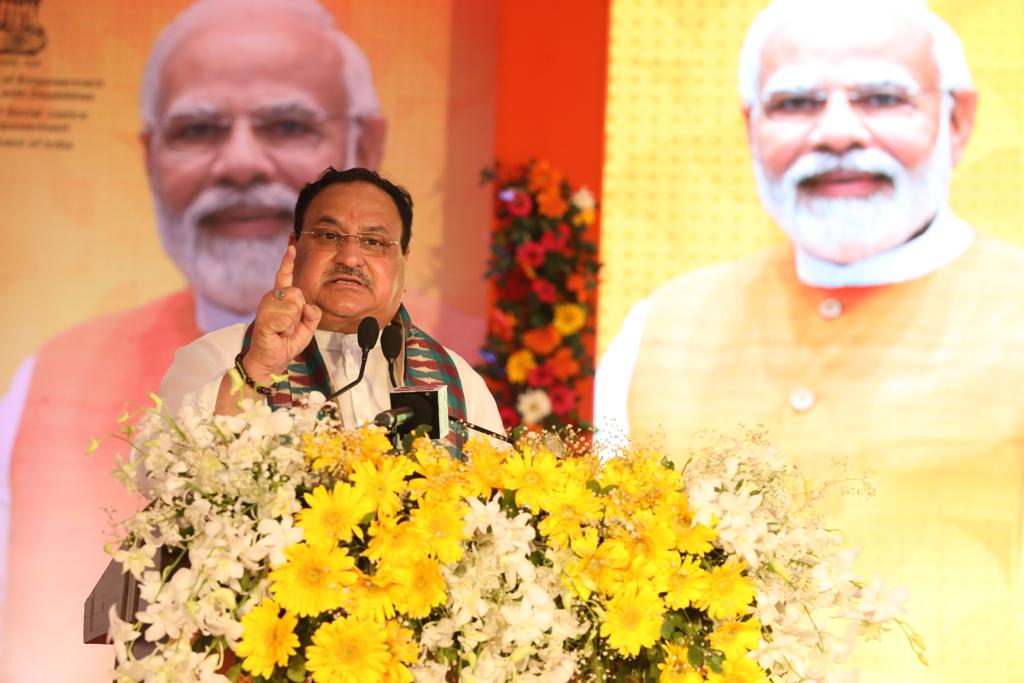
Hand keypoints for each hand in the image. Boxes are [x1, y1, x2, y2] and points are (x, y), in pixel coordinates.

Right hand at [241, 245, 321, 382]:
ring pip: (293, 305)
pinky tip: (278, 333)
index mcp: (281, 298)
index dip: (288, 260)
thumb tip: (309, 307)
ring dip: (293, 323)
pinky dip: (287, 329)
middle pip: (298, 293)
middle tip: (289, 326)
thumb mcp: (307, 328)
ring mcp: (266, 307)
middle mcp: (272, 298)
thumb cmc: (286, 342)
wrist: (271, 360)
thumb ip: (312, 315)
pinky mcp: (264, 318)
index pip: (284, 276)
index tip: (291, 244)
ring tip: (282, 330)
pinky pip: (286, 318)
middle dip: (300, 313)